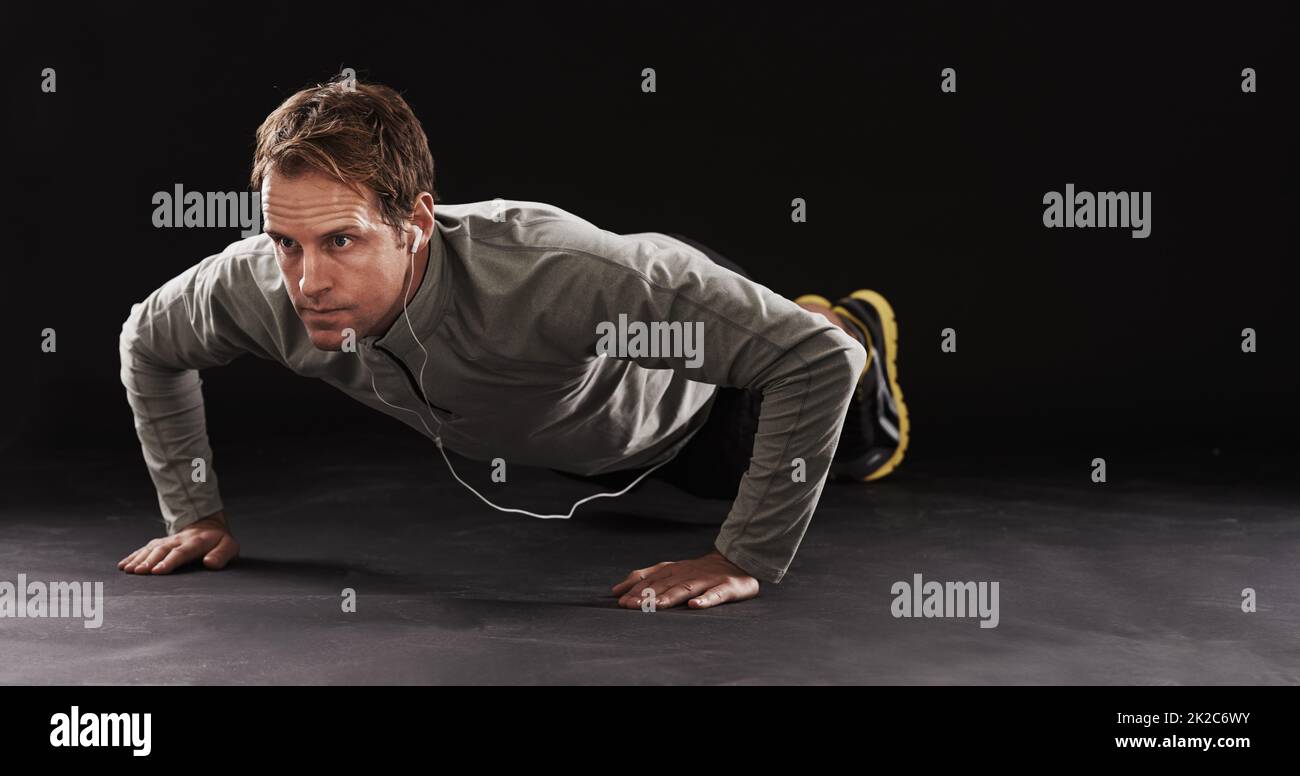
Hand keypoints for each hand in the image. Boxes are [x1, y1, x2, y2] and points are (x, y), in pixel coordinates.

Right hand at [117, 510, 239, 574]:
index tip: (158, 570)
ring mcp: (168, 541)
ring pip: (151, 549)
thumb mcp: (229, 547)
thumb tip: (210, 563)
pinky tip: (123, 565)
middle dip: (150, 561)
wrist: (209, 527)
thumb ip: (222, 555)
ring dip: (139, 559)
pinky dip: (133, 556)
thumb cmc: (220, 542)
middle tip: (139, 572)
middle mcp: (179, 540)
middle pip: (162, 550)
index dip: (169, 561)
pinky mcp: (160, 543)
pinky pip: (145, 549)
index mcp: (196, 542)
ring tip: (129, 570)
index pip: (181, 552)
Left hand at [611, 550, 759, 609]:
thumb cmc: (698, 571)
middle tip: (632, 606)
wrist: (736, 562)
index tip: (622, 601)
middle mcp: (688, 574)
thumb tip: (616, 591)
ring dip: (669, 597)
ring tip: (655, 606)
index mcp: (673, 570)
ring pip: (686, 589)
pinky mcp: (727, 588)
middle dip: (648, 595)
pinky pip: (715, 595)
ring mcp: (707, 580)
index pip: (652, 580)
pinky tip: (694, 605)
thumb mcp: (670, 571)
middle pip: (665, 585)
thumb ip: (645, 578)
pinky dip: (705, 600)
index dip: (637, 590)